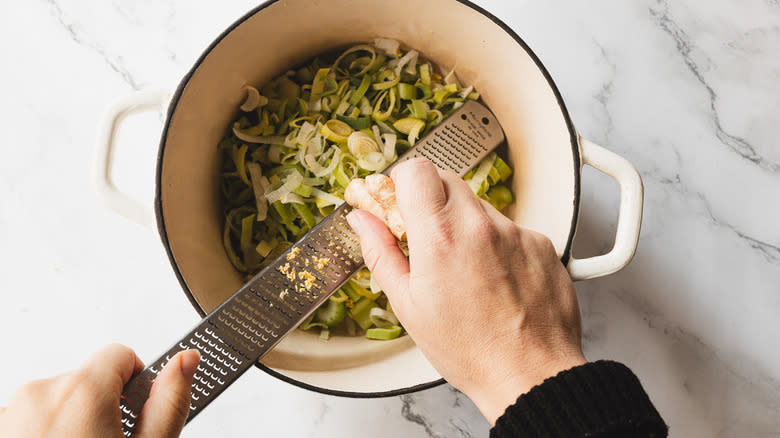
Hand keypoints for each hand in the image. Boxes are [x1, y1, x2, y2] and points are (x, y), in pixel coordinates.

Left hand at [0, 344, 199, 436]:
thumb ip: (170, 402)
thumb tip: (187, 361)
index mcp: (81, 391)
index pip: (120, 354)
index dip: (136, 383)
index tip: (135, 414)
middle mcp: (39, 394)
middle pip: (87, 380)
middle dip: (102, 409)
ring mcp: (10, 414)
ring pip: (57, 403)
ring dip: (71, 424)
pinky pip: (29, 421)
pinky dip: (44, 436)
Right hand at [346, 158, 585, 424]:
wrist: (530, 375)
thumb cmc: (468, 350)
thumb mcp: (407, 305)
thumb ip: (380, 252)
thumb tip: (362, 220)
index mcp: (440, 236)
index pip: (417, 169)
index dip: (402, 183)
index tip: (398, 204)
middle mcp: (480, 224)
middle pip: (447, 179)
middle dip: (430, 201)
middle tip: (426, 239)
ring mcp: (516, 232)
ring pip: (479, 206)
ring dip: (465, 225)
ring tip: (465, 271)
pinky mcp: (542, 243)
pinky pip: (510, 228)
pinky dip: (497, 244)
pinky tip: (494, 279)